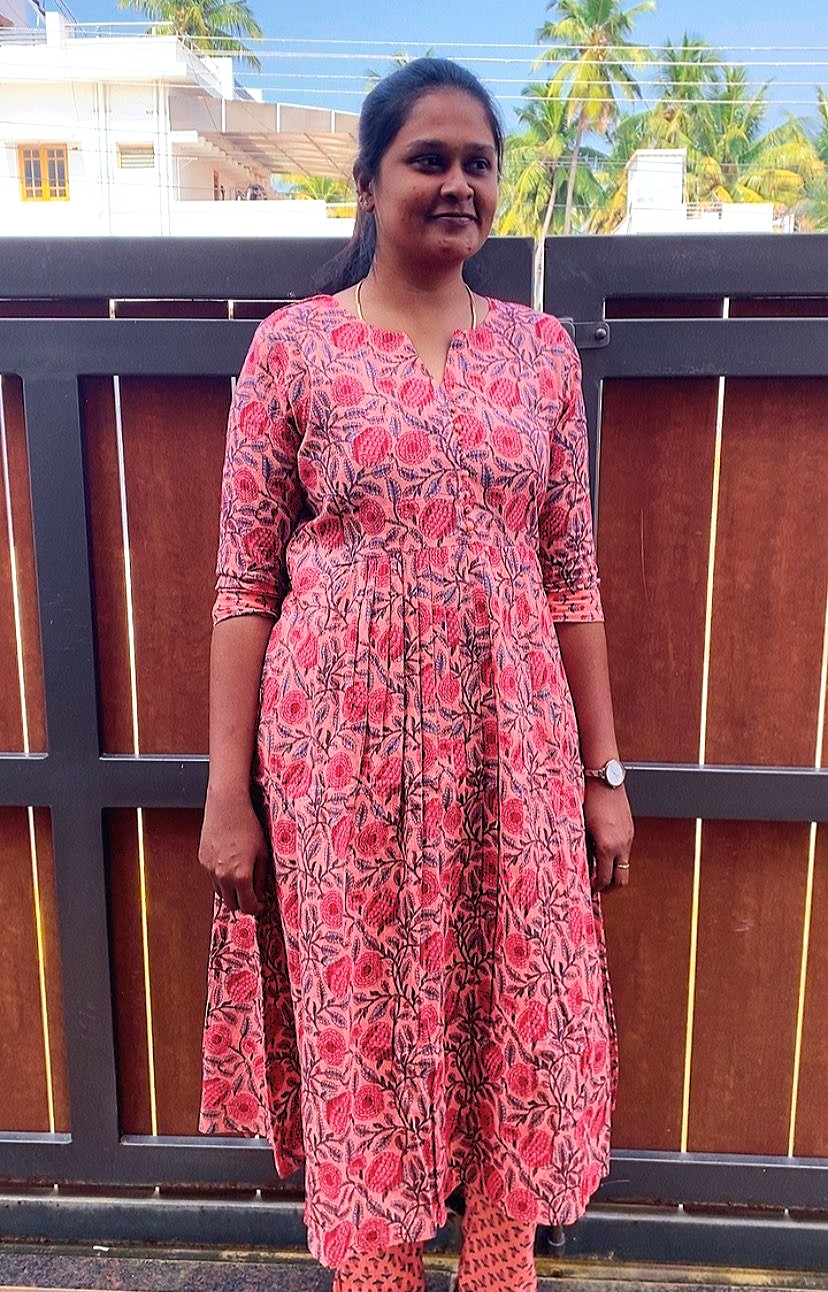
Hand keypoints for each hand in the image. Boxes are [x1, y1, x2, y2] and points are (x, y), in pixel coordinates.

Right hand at [199, 787, 268, 914]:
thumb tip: (261, 894)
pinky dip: (222, 879)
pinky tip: (231, 866)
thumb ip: (261, 878)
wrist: (227, 806)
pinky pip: (212, 878)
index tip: (261, 906)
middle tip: (253, 897)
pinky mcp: (203, 860)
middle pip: (231, 904)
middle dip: (243, 904)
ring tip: (242, 881)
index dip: (256, 909)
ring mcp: (210, 869)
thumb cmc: (248, 825)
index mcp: (240, 876)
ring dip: (231, 893)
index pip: (247, 906)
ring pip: (220, 893)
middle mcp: (222, 876)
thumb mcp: (262, 853)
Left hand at [584, 781, 633, 892]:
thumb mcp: (581, 827)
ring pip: (624, 864)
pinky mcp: (630, 830)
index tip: (589, 889)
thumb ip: (582, 847)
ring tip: (598, 868)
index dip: (597, 887)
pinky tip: (603, 850)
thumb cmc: (590, 800)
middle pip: (621, 879)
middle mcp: (621, 844)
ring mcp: (628, 838)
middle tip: (598, 887)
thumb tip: (580, 862)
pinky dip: (616, 856)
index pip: (605, 878)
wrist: (605, 780)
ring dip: (613, 870)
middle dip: (610, 887)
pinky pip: (625, 850)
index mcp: (607, 846)